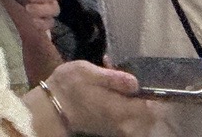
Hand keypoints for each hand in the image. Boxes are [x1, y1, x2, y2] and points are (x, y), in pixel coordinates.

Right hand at [39, 61, 156, 136]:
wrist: (51, 106)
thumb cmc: (69, 86)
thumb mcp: (88, 72)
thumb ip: (114, 78)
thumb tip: (136, 83)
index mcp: (120, 109)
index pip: (150, 107)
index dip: (150, 94)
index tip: (141, 80)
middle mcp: (122, 123)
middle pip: (147, 115)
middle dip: (141, 97)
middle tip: (126, 79)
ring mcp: (116, 128)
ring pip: (137, 118)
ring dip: (131, 101)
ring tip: (115, 84)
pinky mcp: (109, 128)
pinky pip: (126, 120)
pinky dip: (122, 107)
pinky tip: (109, 92)